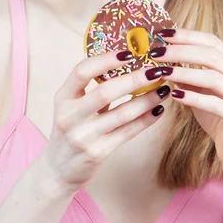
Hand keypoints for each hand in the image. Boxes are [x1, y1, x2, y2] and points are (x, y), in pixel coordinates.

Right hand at [42, 53, 170, 195]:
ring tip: (164, 88)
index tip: (129, 53)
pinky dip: (146, 119)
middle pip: (105, 92)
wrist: (58, 170)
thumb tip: (127, 61)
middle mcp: (69, 116)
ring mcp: (83, 136)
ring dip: (147, 99)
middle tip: (156, 69)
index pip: (82, 71)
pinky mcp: (97, 153)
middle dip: (135, 79)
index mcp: (63, 97)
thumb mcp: (71, 105)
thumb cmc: (70, 128)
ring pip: (122, 113)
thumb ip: (91, 87)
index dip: (105, 60)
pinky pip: (127, 132)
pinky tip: (158, 109)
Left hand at [151, 28, 222, 171]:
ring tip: (161, 72)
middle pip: (211, 55)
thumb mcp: (199, 88)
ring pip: (213, 77)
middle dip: (180, 51)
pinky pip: (215, 103)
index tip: (160, 34)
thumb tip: (161, 53)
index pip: (211, 41)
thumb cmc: (216, 114)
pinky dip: (193, 97)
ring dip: (184, 72)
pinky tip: (174, 95)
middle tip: (156, 52)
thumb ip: (186, 70)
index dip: (185, 35)